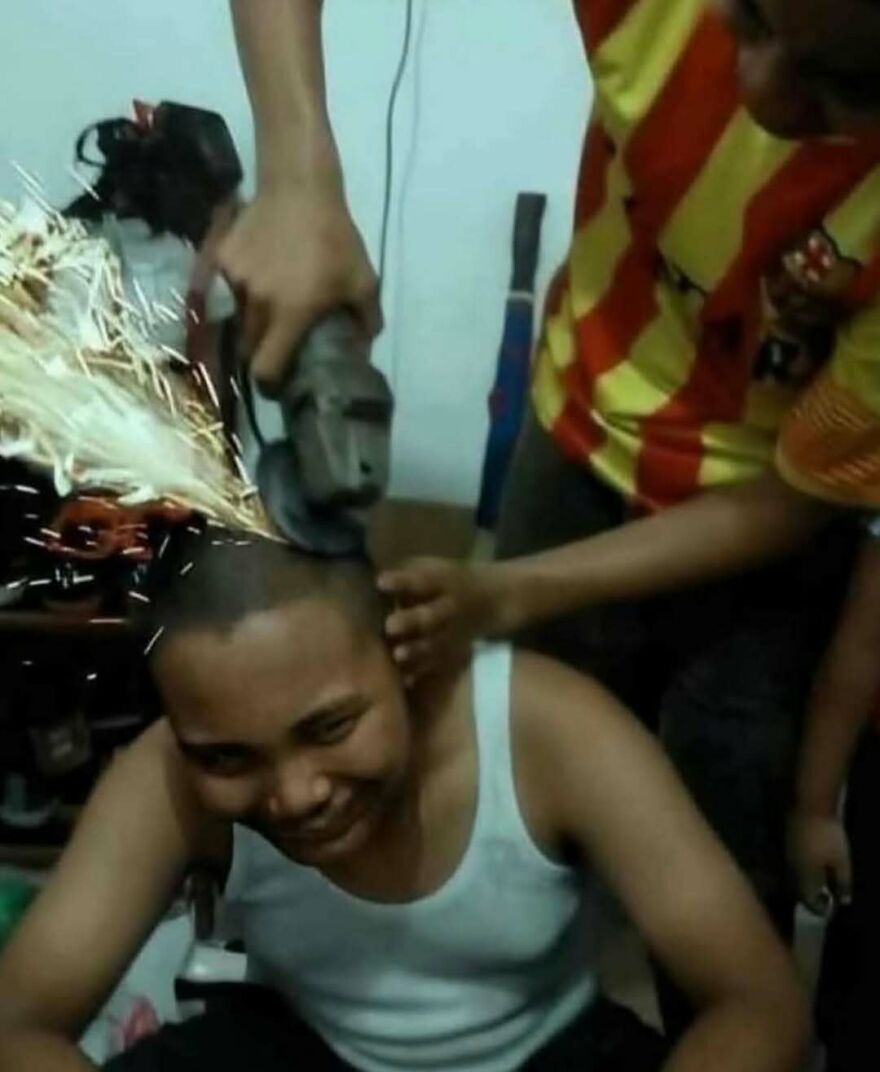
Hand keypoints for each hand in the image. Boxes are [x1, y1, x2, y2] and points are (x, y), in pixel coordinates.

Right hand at [216, 182, 380, 390]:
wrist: (298, 186)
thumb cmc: (335, 238)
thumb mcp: (363, 280)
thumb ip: (366, 320)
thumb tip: (363, 348)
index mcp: (290, 314)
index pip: (266, 367)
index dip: (271, 383)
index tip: (279, 384)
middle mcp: (257, 303)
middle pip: (250, 347)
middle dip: (263, 351)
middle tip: (280, 345)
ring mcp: (235, 280)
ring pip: (238, 316)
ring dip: (253, 319)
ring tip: (272, 304)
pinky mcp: (221, 259)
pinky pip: (230, 288)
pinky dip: (243, 290)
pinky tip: (261, 275)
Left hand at [378, 558, 518, 681]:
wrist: (503, 596)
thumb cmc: (456, 579)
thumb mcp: (437, 567)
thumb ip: (409, 573)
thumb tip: (371, 579)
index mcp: (444, 581)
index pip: (422, 580)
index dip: (402, 581)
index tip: (381, 582)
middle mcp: (450, 606)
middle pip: (432, 614)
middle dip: (412, 620)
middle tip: (390, 626)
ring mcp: (456, 630)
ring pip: (437, 642)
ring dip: (418, 650)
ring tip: (398, 656)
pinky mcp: (457, 650)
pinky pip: (441, 663)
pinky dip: (424, 671)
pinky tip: (406, 681)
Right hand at [788, 811, 852, 914]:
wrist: (810, 804)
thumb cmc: (828, 835)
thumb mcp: (842, 861)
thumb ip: (842, 882)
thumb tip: (842, 901)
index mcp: (803, 875)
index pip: (807, 900)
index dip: (818, 908)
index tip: (828, 908)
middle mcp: (791, 867)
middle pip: (797, 889)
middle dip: (808, 895)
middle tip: (822, 897)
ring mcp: (787, 852)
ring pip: (793, 875)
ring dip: (804, 881)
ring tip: (817, 881)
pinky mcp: (786, 840)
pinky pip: (792, 862)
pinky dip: (801, 868)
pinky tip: (811, 863)